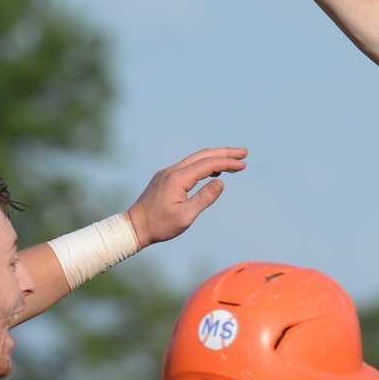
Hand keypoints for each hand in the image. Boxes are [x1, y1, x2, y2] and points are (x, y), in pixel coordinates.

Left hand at [127, 147, 246, 247]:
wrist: (134, 226)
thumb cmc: (160, 225)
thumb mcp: (185, 216)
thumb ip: (204, 198)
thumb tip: (221, 182)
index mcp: (178, 179)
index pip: (208, 164)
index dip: (227, 163)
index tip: (243, 165)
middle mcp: (172, 171)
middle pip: (203, 155)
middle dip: (225, 153)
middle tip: (244, 152)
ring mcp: (168, 173)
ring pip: (195, 159)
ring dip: (215, 158)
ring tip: (233, 162)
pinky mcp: (166, 178)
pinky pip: (188, 166)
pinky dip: (204, 165)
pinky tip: (213, 171)